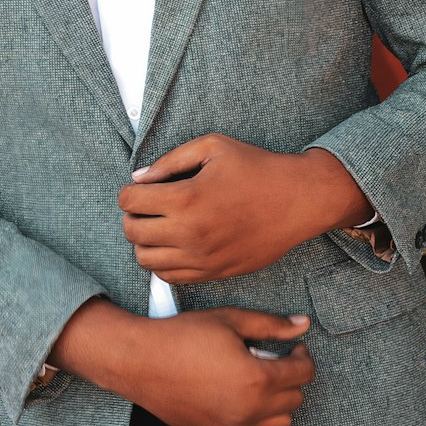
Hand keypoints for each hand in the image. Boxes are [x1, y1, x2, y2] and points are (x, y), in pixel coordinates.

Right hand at [51, 299, 314, 425]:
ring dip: (279, 400)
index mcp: (256, 379)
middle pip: (294, 399)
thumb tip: (301, 325)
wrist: (143, 362)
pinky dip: (261, 419)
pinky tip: (246, 396)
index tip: (294, 346)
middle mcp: (249, 410)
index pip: (302, 374)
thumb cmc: (184, 337)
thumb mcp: (231, 320)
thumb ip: (271, 325)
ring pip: (280, 422)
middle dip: (292, 376)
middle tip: (275, 357)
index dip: (303, 356)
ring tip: (261, 377)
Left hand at [118, 134, 367, 281]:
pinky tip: (175, 242)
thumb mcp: (212, 147)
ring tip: (160, 224)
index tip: (141, 187)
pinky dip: (163, 261)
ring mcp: (201, 259)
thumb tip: (138, 178)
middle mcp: (189, 234)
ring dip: (144, 241)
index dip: (129, 192)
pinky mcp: (213, 273)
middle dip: (132, 216)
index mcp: (186, 199)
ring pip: (146, 260)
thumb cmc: (255, 167)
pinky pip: (170, 278)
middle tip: (148, 204)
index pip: (130, 202)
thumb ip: (170, 161)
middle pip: (132, 233)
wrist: (297, 200)